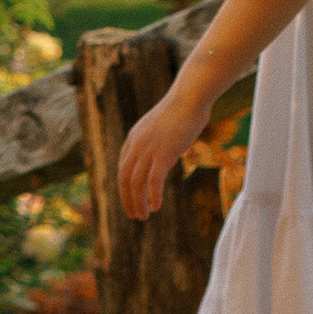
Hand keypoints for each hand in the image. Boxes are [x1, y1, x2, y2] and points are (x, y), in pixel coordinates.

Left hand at [116, 76, 209, 223]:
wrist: (189, 97)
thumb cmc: (181, 110)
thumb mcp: (160, 127)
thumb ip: (156, 142)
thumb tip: (162, 158)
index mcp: (134, 138)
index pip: (123, 168)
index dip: (125, 188)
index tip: (131, 200)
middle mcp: (137, 144)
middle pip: (125, 178)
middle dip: (128, 199)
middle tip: (135, 215)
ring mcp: (149, 149)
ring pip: (137, 183)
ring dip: (139, 202)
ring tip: (144, 216)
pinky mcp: (164, 153)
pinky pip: (154, 181)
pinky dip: (153, 196)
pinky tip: (156, 206)